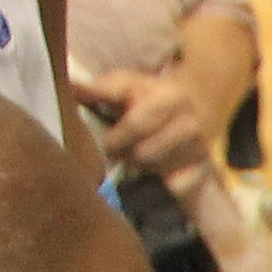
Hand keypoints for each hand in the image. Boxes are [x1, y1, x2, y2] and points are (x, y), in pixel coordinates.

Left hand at [76, 65, 213, 185]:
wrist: (198, 108)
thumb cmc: (150, 98)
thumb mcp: (126, 87)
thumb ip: (98, 89)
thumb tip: (66, 86)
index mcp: (170, 96)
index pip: (136, 125)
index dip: (116, 139)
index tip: (107, 143)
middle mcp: (190, 121)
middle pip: (143, 153)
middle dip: (125, 154)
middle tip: (118, 152)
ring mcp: (200, 147)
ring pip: (155, 170)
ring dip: (141, 167)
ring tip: (138, 155)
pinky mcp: (204, 170)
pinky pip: (174, 186)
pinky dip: (162, 181)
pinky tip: (160, 169)